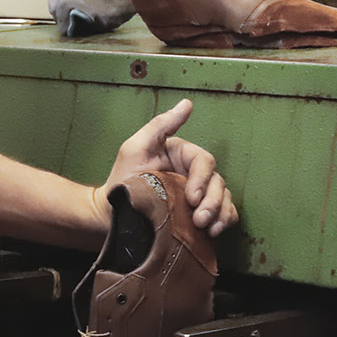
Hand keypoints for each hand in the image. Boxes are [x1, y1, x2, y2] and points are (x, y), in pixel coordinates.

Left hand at [96, 99, 238, 235]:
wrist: (112, 215)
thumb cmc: (122, 180)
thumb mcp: (136, 147)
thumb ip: (161, 125)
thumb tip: (187, 104)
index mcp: (182, 155)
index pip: (204, 162)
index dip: (202, 179)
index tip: (191, 198)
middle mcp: (193, 174)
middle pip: (218, 182)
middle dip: (213, 202)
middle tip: (199, 219)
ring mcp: (197, 195)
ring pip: (224, 199)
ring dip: (220, 214)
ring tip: (207, 228)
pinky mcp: (198, 214)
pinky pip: (223, 215)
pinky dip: (224, 221)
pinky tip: (213, 232)